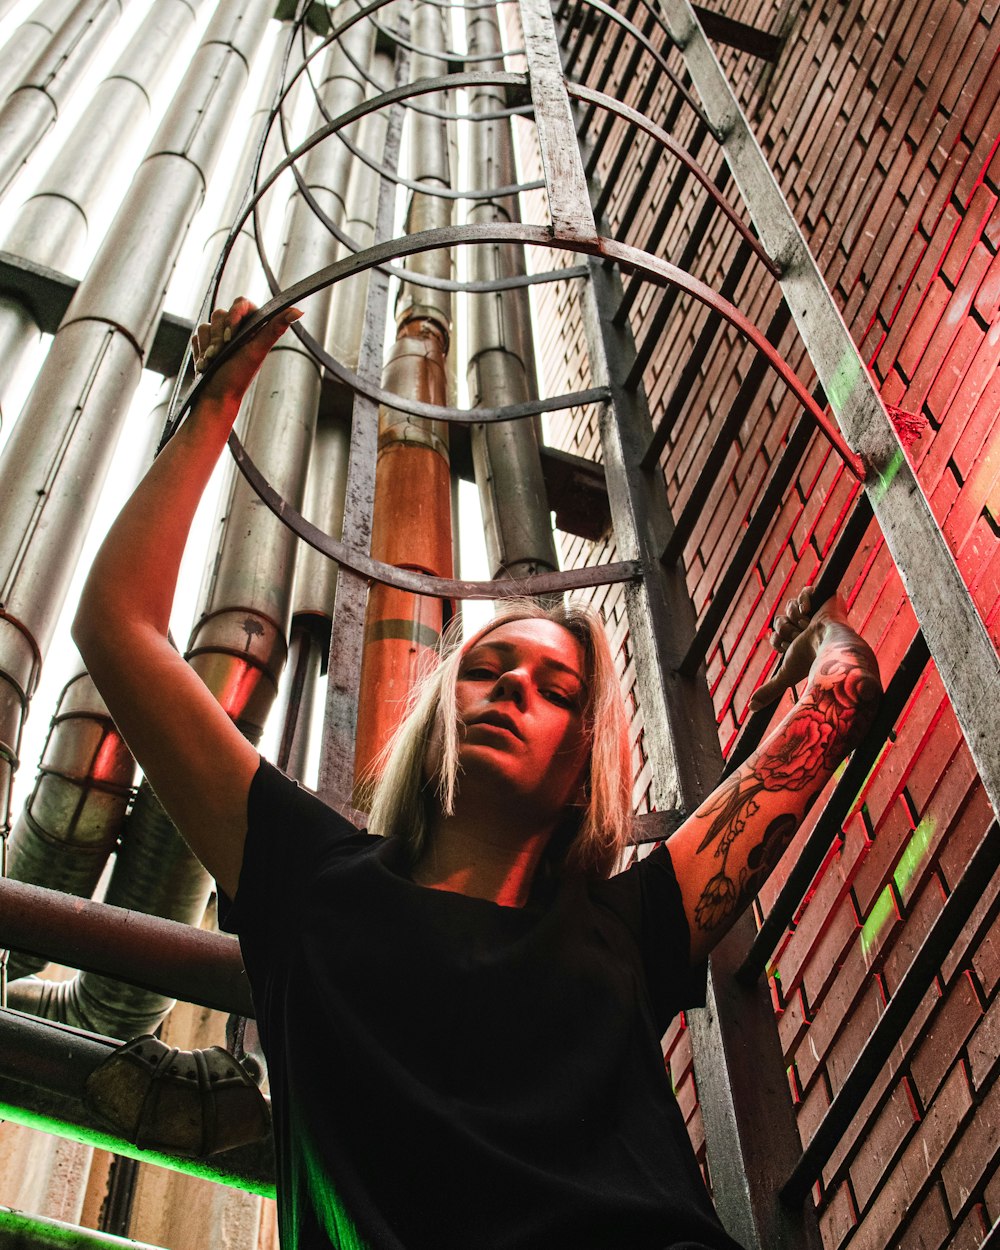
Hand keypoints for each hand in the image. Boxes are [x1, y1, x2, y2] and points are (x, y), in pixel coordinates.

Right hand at [191, 297, 301, 402]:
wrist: (216, 397)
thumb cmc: (238, 378)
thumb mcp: (257, 351)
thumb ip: (274, 329)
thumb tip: (297, 311)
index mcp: (254, 329)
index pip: (242, 303)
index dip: (234, 313)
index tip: (231, 333)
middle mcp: (238, 331)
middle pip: (221, 314)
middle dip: (219, 336)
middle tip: (221, 353)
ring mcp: (220, 338)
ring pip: (206, 325)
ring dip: (208, 346)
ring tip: (213, 361)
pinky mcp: (206, 345)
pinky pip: (197, 336)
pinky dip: (199, 350)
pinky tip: (205, 364)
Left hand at [748, 588, 850, 711]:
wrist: (832, 645)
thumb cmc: (812, 660)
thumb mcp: (786, 674)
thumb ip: (770, 690)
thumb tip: (750, 708)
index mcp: (799, 643)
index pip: (776, 635)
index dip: (777, 639)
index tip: (787, 646)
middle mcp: (807, 629)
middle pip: (780, 621)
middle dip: (785, 629)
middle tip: (798, 636)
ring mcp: (817, 613)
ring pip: (790, 606)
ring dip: (794, 617)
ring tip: (807, 626)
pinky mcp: (826, 597)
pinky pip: (807, 590)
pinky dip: (805, 599)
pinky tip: (810, 611)